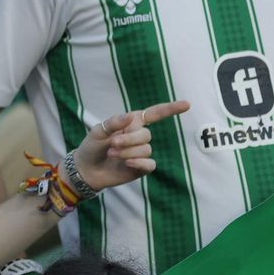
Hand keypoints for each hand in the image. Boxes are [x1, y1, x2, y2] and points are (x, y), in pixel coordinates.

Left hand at [70, 101, 188, 189]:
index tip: (187, 104)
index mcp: (131, 123)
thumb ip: (113, 123)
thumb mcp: (98, 131)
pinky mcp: (142, 167)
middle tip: (112, 144)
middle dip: (129, 140)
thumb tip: (130, 116)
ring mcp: (141, 152)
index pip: (153, 114)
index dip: (170, 109)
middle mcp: (138, 136)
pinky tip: (127, 164)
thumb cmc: (92, 147)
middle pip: (146, 135)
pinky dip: (139, 163)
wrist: (87, 169)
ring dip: (128, 152)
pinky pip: (150, 163)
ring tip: (112, 154)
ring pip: (146, 149)